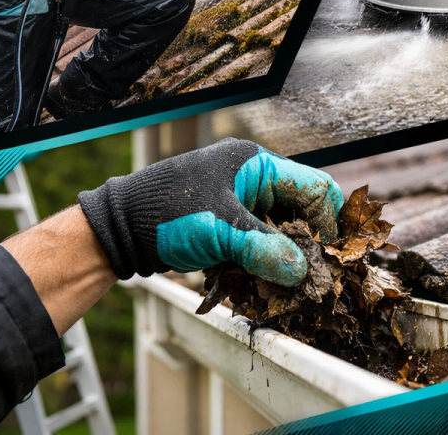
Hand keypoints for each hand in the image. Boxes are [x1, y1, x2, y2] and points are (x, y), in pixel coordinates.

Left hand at [78, 138, 342, 286]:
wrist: (119, 229)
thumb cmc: (165, 214)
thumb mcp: (218, 230)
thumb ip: (262, 249)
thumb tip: (302, 272)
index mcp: (257, 164)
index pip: (313, 186)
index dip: (327, 222)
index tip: (328, 257)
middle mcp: (254, 178)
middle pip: (301, 208)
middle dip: (308, 242)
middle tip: (311, 275)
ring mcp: (241, 200)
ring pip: (282, 228)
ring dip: (286, 255)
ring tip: (287, 283)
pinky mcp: (230, 223)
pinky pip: (262, 241)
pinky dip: (266, 260)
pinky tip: (264, 281)